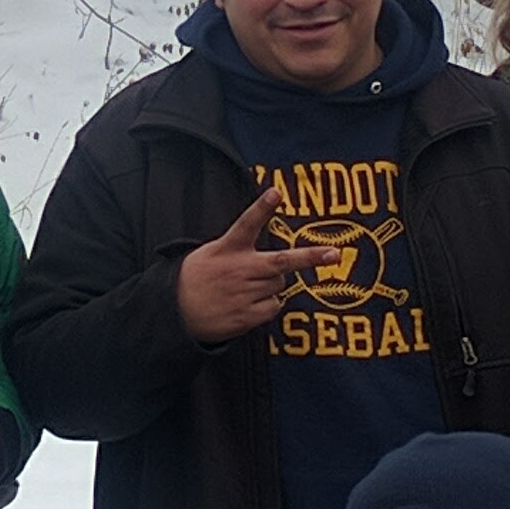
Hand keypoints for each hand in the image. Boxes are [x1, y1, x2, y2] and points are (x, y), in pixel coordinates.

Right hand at [176, 185, 335, 342]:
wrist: (176, 312)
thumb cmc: (199, 276)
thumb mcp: (212, 252)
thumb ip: (242, 250)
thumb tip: (280, 266)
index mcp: (228, 249)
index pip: (247, 224)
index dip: (262, 207)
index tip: (276, 192)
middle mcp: (239, 269)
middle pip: (281, 261)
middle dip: (310, 257)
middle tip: (333, 254)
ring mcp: (243, 293)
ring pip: (279, 284)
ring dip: (271, 284)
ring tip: (248, 287)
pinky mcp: (246, 316)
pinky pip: (274, 307)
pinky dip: (267, 305)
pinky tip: (247, 303)